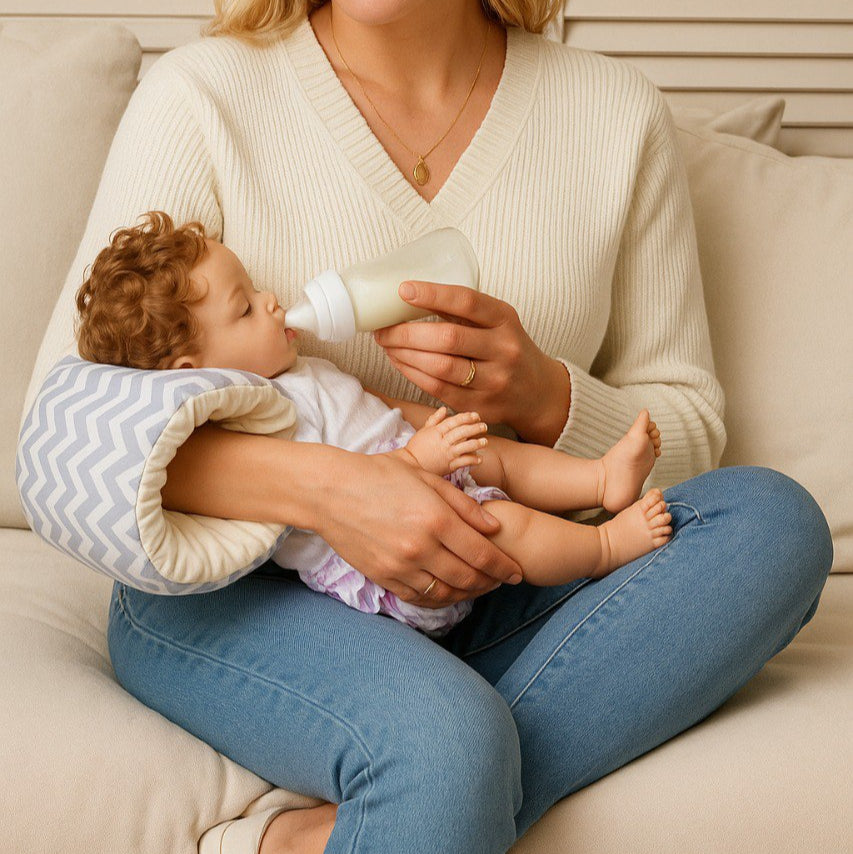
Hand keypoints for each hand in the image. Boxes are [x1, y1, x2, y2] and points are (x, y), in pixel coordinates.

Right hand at [312, 450, 522, 608]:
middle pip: (469, 578)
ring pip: (446, 592)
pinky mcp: (383, 576)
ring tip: (479, 587)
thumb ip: (464, 505)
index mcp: (436, 519)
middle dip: (492, 582)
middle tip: (502, 581)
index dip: (505, 567)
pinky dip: (439, 598)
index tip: (517, 573)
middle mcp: (420, 547)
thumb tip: (494, 527)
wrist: (331, 491)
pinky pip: (419, 597)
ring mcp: (400, 566)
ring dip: (468, 593)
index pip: (483, 554)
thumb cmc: (380, 475)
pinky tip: (449, 592)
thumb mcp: (427, 478)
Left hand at [373, 281, 571, 444]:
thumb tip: (409, 295)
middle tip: (382, 329)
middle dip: (406, 333)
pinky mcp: (481, 405)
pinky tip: (400, 363)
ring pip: (439, 368)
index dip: (432, 294)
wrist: (538, 392)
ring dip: (405, 356)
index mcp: (505, 319)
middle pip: (447, 339)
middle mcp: (503, 349)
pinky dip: (413, 374)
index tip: (403, 290)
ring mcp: (494, 381)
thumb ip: (460, 310)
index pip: (466, 302)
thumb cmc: (507, 348)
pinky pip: (438, 389)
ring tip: (387, 346)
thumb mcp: (496, 321)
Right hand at [394, 407, 487, 475]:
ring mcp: (446, 454)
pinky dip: (472, 460)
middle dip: (474, 428)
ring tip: (485, 441)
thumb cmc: (417, 447)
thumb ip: (435, 419)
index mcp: (437, 431)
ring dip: (476, 444)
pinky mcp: (449, 466)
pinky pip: (463, 462)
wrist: (410, 464)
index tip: (476, 415)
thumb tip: (444, 409)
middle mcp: (443, 442)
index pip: (454, 422)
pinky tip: (479, 458)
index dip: (466, 417)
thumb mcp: (424, 430)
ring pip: (464, 447)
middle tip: (484, 426)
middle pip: (461, 433)